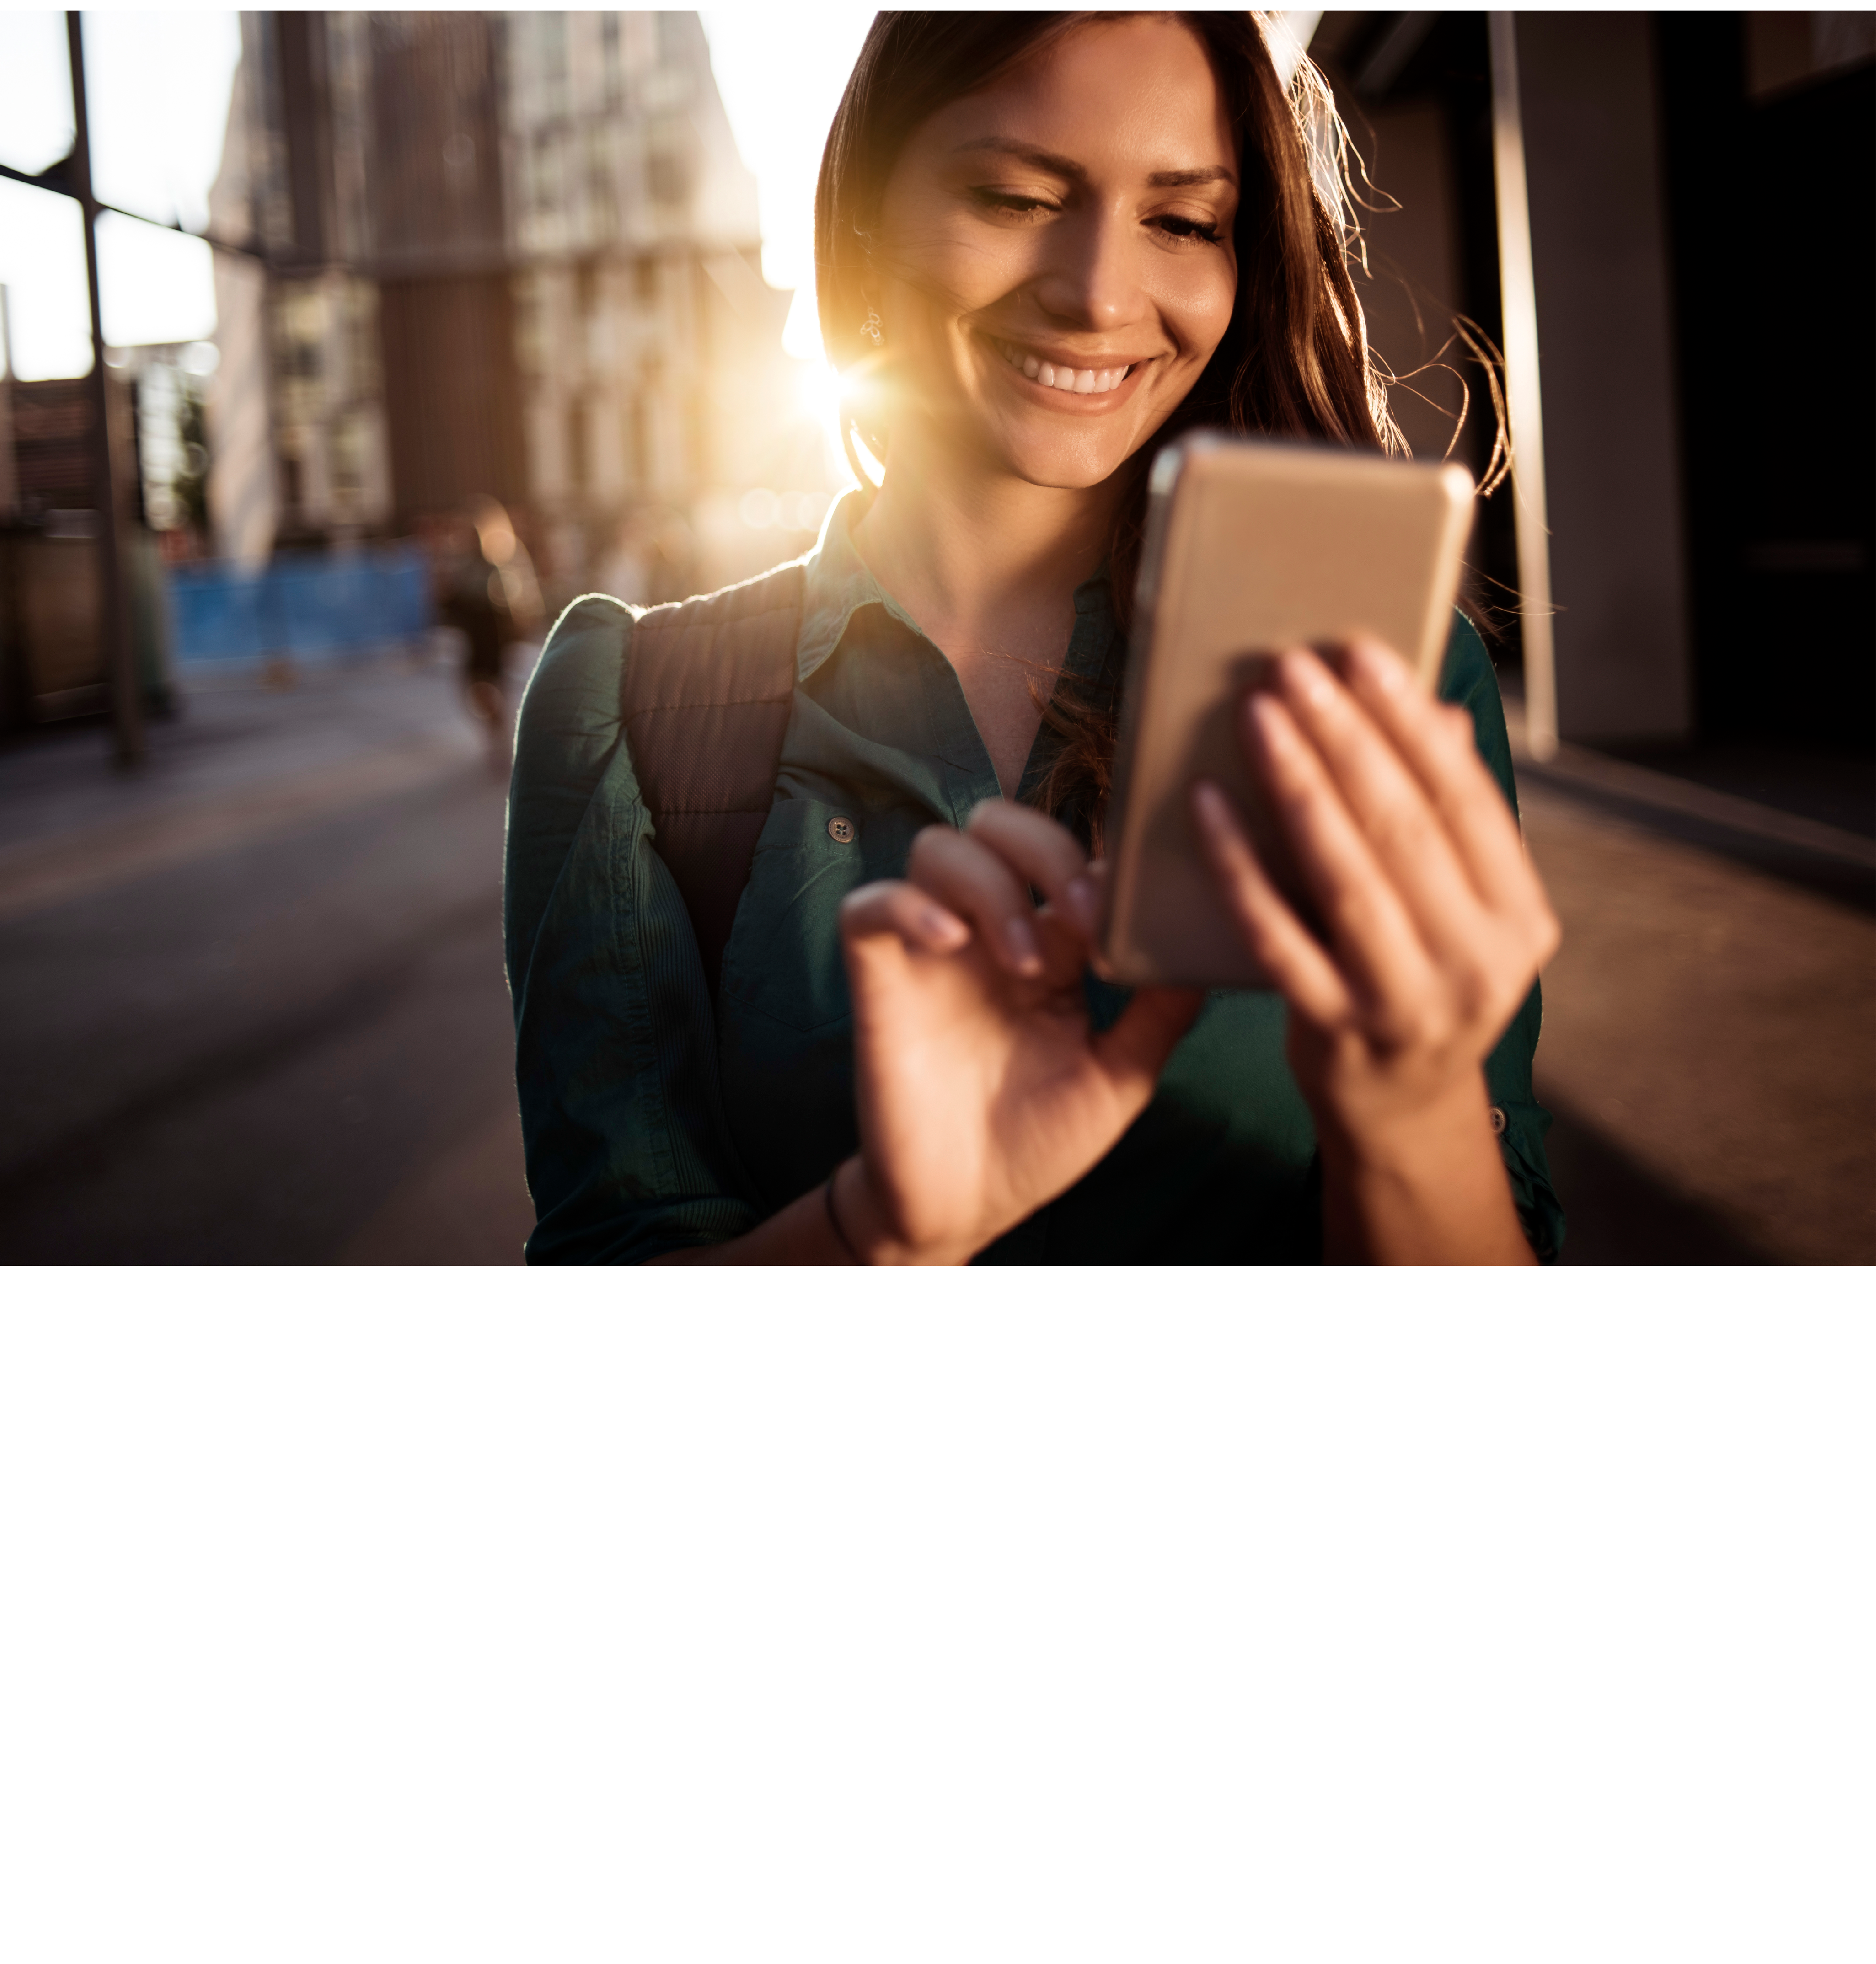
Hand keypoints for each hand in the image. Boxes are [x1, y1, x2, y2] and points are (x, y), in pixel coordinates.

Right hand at [835, 801, 1202, 1263]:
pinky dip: (908, 906)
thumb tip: (1211, 945)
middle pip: (1000, 823)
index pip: (1069, 853)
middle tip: (1084, 913)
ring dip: (990, 885)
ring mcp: (929, 950)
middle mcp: (988, 932)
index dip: (1102, 856)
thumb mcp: (1120, 1077)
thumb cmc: (1039, 1142)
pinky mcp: (878, 976)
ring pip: (939, 847)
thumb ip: (1161, 1010)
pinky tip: (952, 942)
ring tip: (1025, 959)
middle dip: (1047, 850)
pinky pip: (869, 905)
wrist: (967, 1206)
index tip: (1135, 904)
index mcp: (1051, 945)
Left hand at [1190, 639, 1559, 1261]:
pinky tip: (1207, 806)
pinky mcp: (1334, 1029)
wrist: (1400, 1109)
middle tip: (1292, 665)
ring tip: (1258, 712)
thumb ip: (1447, 822)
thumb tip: (1434, 712)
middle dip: (1345, 736)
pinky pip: (1274, 933)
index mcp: (1520, 919)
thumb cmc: (1421, 982)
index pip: (1465, 800)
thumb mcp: (1459, 911)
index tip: (1363, 653)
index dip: (1412, 721)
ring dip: (1297, 784)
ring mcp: (1406, 1002)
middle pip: (1403, 828)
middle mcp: (1477, 963)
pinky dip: (1238, 866)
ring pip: (1344, 875)